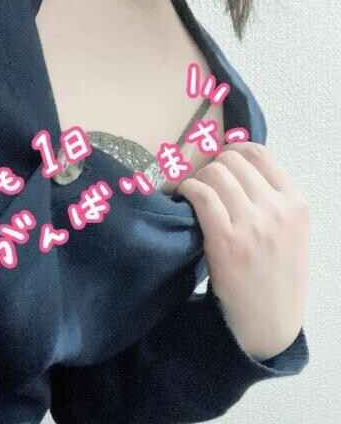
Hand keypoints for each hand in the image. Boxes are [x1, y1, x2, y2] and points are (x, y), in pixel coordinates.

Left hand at [176, 142, 309, 360]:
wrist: (269, 323)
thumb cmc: (275, 277)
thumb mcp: (290, 234)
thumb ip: (271, 201)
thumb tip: (232, 168)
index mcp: (297, 204)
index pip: (258, 153)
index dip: (230, 152)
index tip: (216, 165)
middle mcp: (278, 209)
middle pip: (231, 160)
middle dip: (208, 167)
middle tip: (197, 184)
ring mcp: (254, 225)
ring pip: (214, 174)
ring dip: (193, 179)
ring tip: (184, 193)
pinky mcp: (227, 241)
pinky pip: (201, 195)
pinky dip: (185, 190)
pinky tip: (178, 198)